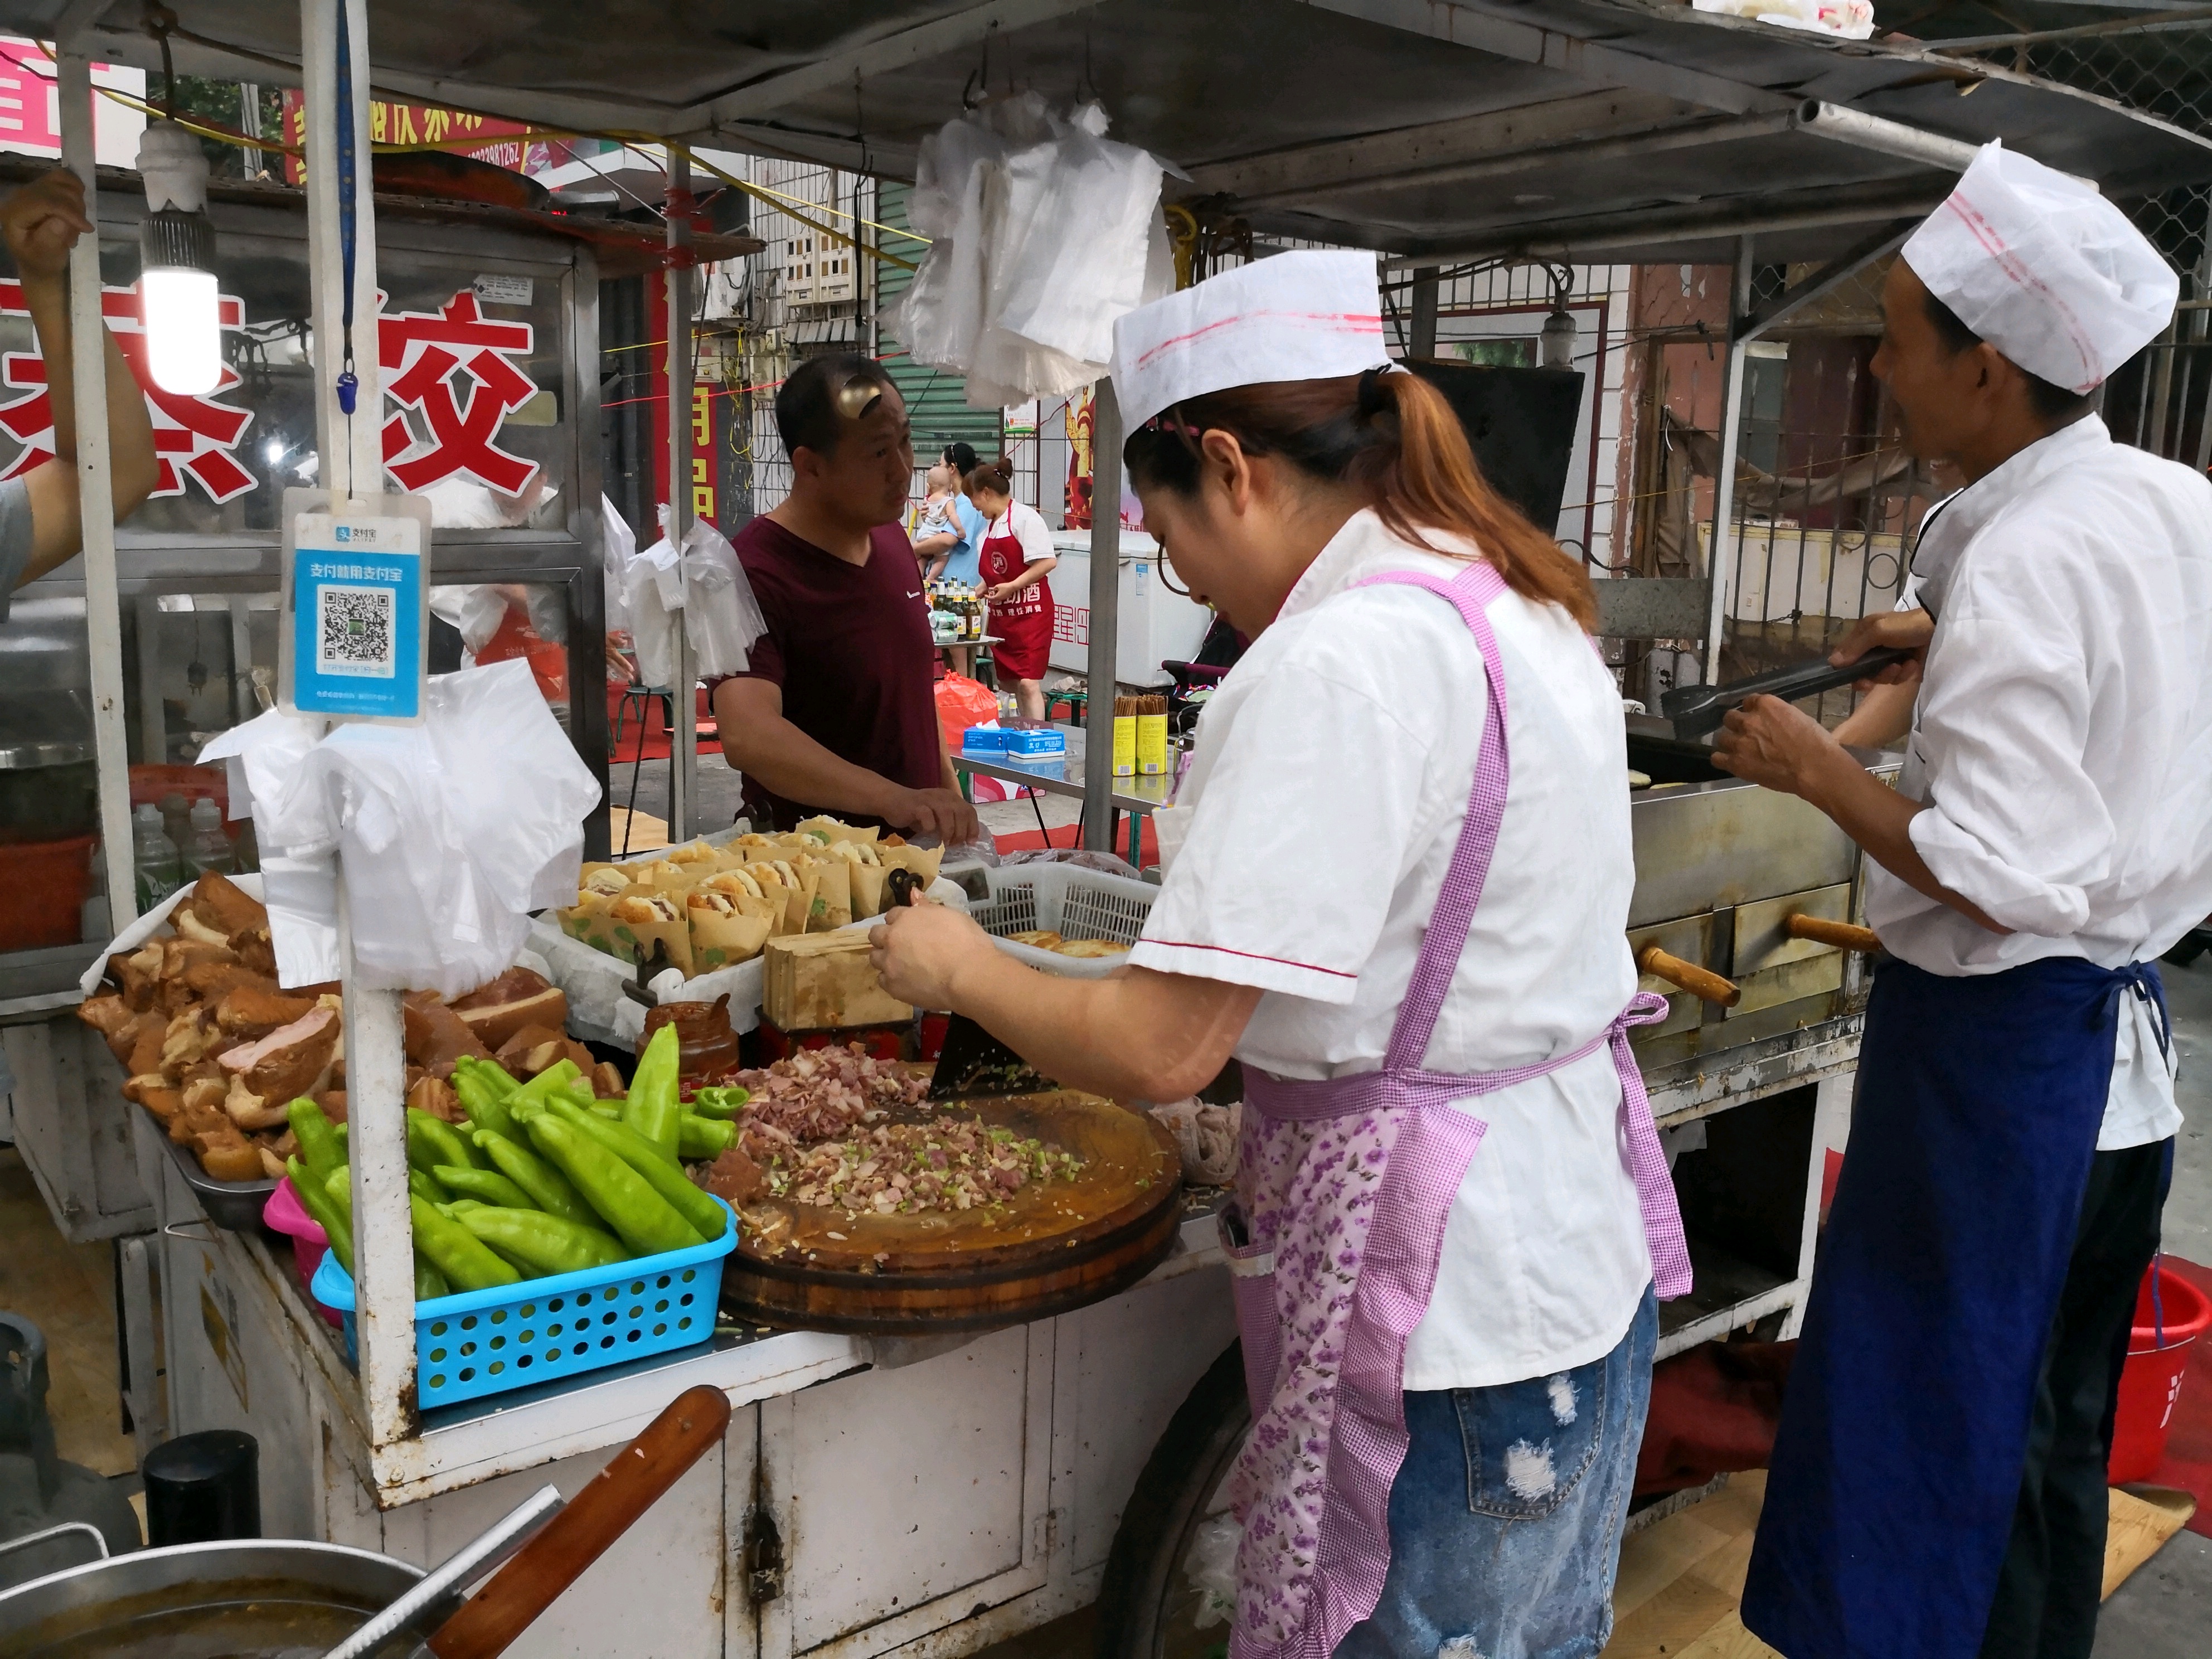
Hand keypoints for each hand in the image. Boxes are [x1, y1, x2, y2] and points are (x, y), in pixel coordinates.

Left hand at [2, 169, 91, 285]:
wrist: (38, 260)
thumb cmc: (41, 262)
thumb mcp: (46, 258)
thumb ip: (50, 239)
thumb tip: (62, 220)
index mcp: (14, 213)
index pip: (44, 201)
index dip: (69, 211)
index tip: (87, 228)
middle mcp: (19, 196)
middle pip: (54, 188)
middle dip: (75, 208)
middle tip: (80, 230)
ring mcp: (30, 189)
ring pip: (60, 179)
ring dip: (77, 200)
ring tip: (75, 221)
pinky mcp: (41, 186)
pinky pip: (62, 176)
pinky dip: (75, 188)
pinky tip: (76, 205)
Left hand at [869, 900, 997, 1009]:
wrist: (968, 975)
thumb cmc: (966, 941)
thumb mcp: (951, 915)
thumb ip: (927, 906)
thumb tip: (913, 893)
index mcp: (906, 918)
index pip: (892, 915)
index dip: (900, 921)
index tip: (909, 928)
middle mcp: (892, 938)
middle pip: (875, 935)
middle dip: (885, 938)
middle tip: (901, 946)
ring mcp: (889, 963)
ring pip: (875, 958)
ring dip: (885, 958)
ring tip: (902, 966)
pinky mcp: (891, 986)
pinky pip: (882, 980)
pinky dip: (891, 979)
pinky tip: (906, 982)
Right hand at [886, 785, 980, 845]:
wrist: (891, 801)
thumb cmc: (916, 812)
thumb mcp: (937, 816)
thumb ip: (950, 824)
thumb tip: (963, 841)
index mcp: (951, 798)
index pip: (969, 811)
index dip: (972, 827)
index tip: (970, 842)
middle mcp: (943, 796)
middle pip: (961, 812)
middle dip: (961, 831)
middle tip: (954, 844)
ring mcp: (929, 799)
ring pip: (946, 812)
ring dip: (948, 830)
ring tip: (944, 842)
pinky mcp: (916, 805)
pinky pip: (927, 815)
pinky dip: (930, 826)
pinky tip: (927, 833)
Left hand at [984, 582, 1020, 604]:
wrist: (1012, 587)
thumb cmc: (1004, 586)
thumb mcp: (997, 586)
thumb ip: (994, 589)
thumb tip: (993, 590)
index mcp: (997, 597)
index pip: (990, 598)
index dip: (987, 597)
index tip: (984, 595)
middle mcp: (999, 599)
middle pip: (993, 601)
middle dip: (990, 599)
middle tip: (988, 595)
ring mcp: (1002, 599)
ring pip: (996, 601)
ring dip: (993, 598)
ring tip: (992, 595)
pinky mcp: (1004, 598)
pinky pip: (999, 599)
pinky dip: (996, 598)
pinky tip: (996, 594)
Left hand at [1710, 694, 1847, 800]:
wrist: (1813, 768)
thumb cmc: (1815, 743)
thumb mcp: (1798, 718)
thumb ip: (1778, 717)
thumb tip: (1772, 722)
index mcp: (1766, 705)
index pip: (1749, 701)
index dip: (1751, 711)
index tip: (1755, 718)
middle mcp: (1748, 720)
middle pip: (1730, 717)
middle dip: (1737, 724)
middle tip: (1746, 734)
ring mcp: (1740, 741)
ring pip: (1722, 737)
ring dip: (1730, 742)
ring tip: (1739, 750)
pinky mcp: (1735, 762)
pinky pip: (1716, 758)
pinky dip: (1721, 759)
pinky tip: (1729, 761)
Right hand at [1829, 607, 1932, 687]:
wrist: (1939, 629)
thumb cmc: (1907, 626)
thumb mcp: (1878, 630)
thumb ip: (1856, 645)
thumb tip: (1833, 662)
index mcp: (1864, 636)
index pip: (1845, 657)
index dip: (1848, 669)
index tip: (1857, 677)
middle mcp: (1874, 649)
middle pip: (1862, 672)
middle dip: (1874, 676)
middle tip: (1888, 673)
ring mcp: (1889, 659)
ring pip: (1878, 678)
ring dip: (1891, 675)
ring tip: (1905, 665)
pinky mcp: (1903, 667)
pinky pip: (1895, 680)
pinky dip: (1904, 675)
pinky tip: (1912, 666)